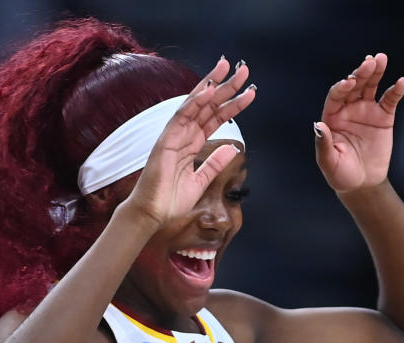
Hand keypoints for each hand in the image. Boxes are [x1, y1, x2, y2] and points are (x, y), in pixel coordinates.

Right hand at [122, 57, 255, 228]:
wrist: (153, 214)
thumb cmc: (171, 199)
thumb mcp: (201, 180)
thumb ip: (215, 163)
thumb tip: (233, 148)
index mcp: (192, 143)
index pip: (215, 118)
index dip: (232, 104)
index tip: (250, 92)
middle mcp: (184, 134)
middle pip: (208, 105)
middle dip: (226, 87)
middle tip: (244, 70)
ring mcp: (174, 135)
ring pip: (196, 104)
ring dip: (212, 85)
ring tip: (228, 67)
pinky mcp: (165, 140)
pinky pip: (181, 117)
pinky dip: (194, 102)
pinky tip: (208, 89)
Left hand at [315, 53, 403, 192]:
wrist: (363, 184)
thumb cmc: (341, 175)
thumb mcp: (329, 163)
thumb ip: (324, 145)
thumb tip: (319, 126)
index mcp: (332, 116)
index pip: (336, 96)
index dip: (342, 87)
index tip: (349, 82)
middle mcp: (348, 109)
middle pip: (354, 85)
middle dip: (361, 73)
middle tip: (369, 62)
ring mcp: (367, 110)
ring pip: (371, 86)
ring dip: (376, 72)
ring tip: (381, 59)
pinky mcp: (384, 117)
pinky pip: (390, 100)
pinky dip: (396, 91)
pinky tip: (402, 82)